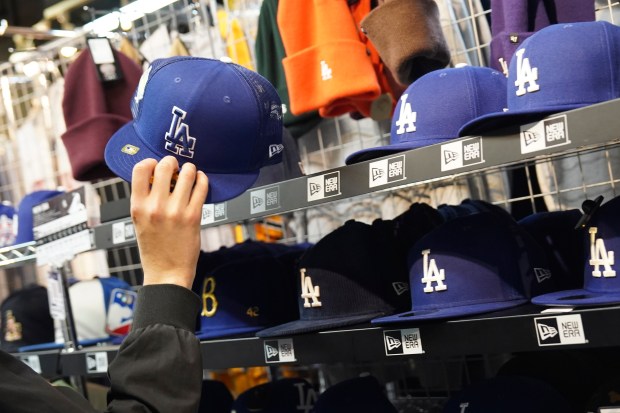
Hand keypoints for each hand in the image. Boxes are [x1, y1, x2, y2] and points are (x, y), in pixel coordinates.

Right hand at [130, 156, 208, 288]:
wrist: (167, 273)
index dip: (150, 162)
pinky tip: (200, 180)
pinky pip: (201, 188)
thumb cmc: (154, 250)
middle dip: (172, 161)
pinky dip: (202, 179)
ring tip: (190, 172)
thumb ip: (145, 200)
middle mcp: (156, 207)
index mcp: (138, 207)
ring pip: (187, 174)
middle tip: (176, 166)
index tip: (156, 165)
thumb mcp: (139, 223)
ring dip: (190, 169)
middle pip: (164, 166)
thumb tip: (156, 177)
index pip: (140, 169)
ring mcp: (176, 211)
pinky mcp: (193, 216)